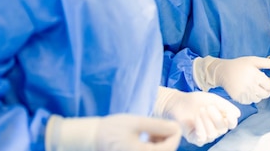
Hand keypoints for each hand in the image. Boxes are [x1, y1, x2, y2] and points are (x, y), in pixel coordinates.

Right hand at [45, 113, 181, 150]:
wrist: (93, 138)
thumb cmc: (113, 128)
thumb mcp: (137, 122)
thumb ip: (158, 125)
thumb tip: (176, 127)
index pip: (170, 147)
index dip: (175, 133)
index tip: (172, 122)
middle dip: (168, 137)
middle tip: (159, 125)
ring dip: (162, 141)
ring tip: (152, 129)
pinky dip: (154, 145)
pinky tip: (147, 136)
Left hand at [153, 87, 239, 145]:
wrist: (178, 103)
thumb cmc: (196, 100)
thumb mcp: (213, 99)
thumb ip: (225, 106)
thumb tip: (238, 114)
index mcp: (221, 119)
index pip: (232, 124)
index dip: (232, 121)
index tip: (229, 115)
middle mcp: (215, 129)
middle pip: (223, 129)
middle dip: (216, 117)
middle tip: (208, 107)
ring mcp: (205, 134)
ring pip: (213, 134)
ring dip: (207, 121)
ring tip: (200, 111)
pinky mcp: (195, 138)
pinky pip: (202, 138)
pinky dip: (200, 127)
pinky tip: (196, 118)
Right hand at [193, 56, 269, 103]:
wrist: (223, 72)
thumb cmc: (240, 65)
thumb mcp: (254, 60)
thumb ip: (269, 63)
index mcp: (255, 75)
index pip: (269, 85)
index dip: (269, 83)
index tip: (265, 79)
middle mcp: (250, 86)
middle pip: (266, 94)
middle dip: (266, 90)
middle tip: (261, 84)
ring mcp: (244, 93)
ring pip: (258, 99)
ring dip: (258, 94)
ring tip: (252, 86)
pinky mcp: (239, 99)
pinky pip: (250, 102)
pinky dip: (251, 97)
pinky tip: (246, 90)